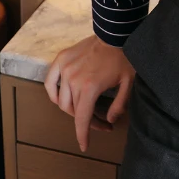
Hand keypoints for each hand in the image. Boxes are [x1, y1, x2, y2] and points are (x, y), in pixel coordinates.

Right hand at [44, 35, 135, 152]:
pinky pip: (50, 82)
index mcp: (90, 87)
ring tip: (85, 109)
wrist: (115, 33)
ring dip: (72, 108)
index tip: (84, 145)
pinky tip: (61, 98)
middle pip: (74, 110)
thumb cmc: (123, 57)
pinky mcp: (61, 59)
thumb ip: (119, 104)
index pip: (82, 119)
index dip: (83, 135)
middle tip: (100, 121)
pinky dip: (53, 92)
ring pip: (61, 100)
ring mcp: (65, 69)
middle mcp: (73, 80)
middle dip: (86, 120)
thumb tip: (109, 119)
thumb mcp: (128, 82)